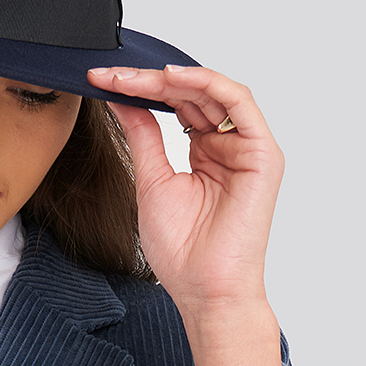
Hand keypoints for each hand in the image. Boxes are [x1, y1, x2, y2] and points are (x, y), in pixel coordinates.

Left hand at [86, 64, 284, 365]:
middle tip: (110, 74)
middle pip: (193, 94)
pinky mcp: (263, 154)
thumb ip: (142, 135)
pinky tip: (172, 80)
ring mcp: (248, 148)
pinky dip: (207, 84)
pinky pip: (238, 102)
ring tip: (134, 75)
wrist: (205, 291)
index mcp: (206, 152)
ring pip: (214, 91)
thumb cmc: (183, 252)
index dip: (141, 89)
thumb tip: (120, 99)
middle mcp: (229, 145)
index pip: (177, 105)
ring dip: (173, 78)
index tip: (103, 81)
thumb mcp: (150, 181)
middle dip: (149, 80)